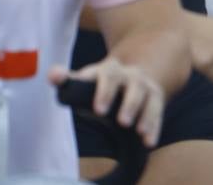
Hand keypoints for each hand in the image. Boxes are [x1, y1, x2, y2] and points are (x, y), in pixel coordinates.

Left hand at [48, 57, 165, 147]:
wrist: (127, 78)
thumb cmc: (98, 84)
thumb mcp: (84, 80)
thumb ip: (67, 80)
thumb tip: (54, 76)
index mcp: (110, 70)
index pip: (108, 76)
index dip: (104, 92)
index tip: (99, 110)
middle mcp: (130, 76)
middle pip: (133, 85)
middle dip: (129, 103)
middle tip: (122, 122)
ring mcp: (145, 86)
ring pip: (149, 97)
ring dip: (146, 115)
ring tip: (139, 132)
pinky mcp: (156, 98)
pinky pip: (158, 111)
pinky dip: (155, 126)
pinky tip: (149, 142)